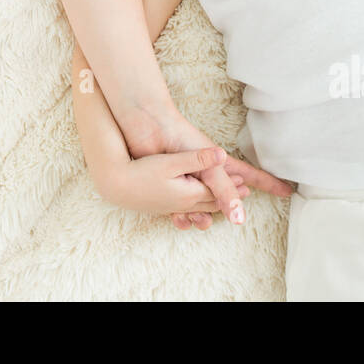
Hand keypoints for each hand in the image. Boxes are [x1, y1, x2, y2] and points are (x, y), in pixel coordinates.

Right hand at [97, 145, 251, 215]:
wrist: (116, 184)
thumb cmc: (143, 171)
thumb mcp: (172, 162)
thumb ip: (198, 159)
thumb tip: (222, 155)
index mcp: (190, 193)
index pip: (217, 192)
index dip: (233, 189)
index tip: (246, 185)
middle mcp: (183, 203)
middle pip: (210, 201)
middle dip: (227, 198)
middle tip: (244, 193)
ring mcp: (171, 206)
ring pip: (198, 207)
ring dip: (212, 204)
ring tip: (222, 201)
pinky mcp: (161, 205)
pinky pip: (185, 209)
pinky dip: (196, 207)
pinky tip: (194, 206)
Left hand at [117, 106, 293, 229]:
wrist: (147, 128)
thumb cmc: (181, 139)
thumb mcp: (209, 167)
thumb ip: (224, 192)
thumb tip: (240, 220)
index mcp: (221, 163)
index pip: (251, 176)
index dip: (269, 184)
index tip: (288, 190)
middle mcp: (208, 172)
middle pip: (229, 194)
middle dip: (233, 206)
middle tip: (236, 216)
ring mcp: (190, 178)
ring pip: (204, 204)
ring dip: (204, 215)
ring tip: (201, 220)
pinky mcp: (171, 184)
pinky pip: (181, 206)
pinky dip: (183, 216)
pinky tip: (181, 219)